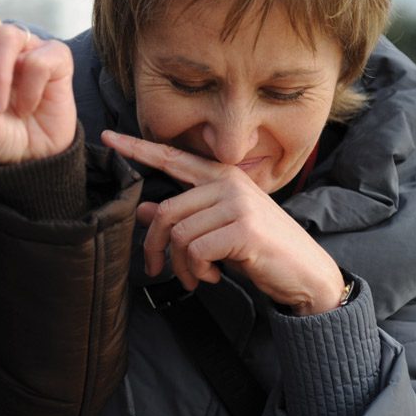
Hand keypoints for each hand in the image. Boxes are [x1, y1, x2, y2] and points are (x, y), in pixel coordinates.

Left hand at [101, 129, 344, 314]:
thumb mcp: (218, 230)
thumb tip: (142, 211)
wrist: (307, 274)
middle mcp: (229, 182)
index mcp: (222, 176)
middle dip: (156, 247)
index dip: (137, 149)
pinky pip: (196, 251)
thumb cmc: (262, 250)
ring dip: (181, 266)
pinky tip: (213, 277)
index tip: (108, 138)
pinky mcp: (244, 229)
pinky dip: (197, 271)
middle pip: (165, 210)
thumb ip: (183, 216)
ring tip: (198, 276)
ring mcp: (238, 203)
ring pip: (179, 234)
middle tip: (160, 270)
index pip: (171, 158)